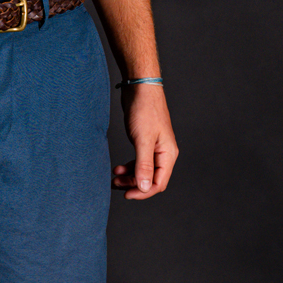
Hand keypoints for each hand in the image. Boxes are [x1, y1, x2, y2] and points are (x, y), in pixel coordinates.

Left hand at [112, 82, 177, 199]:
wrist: (140, 88)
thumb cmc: (144, 110)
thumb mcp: (143, 140)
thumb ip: (144, 165)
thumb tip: (145, 187)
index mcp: (168, 154)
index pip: (159, 183)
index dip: (143, 192)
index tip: (127, 195)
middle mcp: (163, 153)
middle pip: (151, 179)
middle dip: (134, 185)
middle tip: (116, 186)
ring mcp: (154, 148)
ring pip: (143, 171)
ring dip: (129, 177)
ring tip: (114, 178)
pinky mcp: (144, 142)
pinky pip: (138, 161)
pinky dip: (128, 167)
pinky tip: (118, 168)